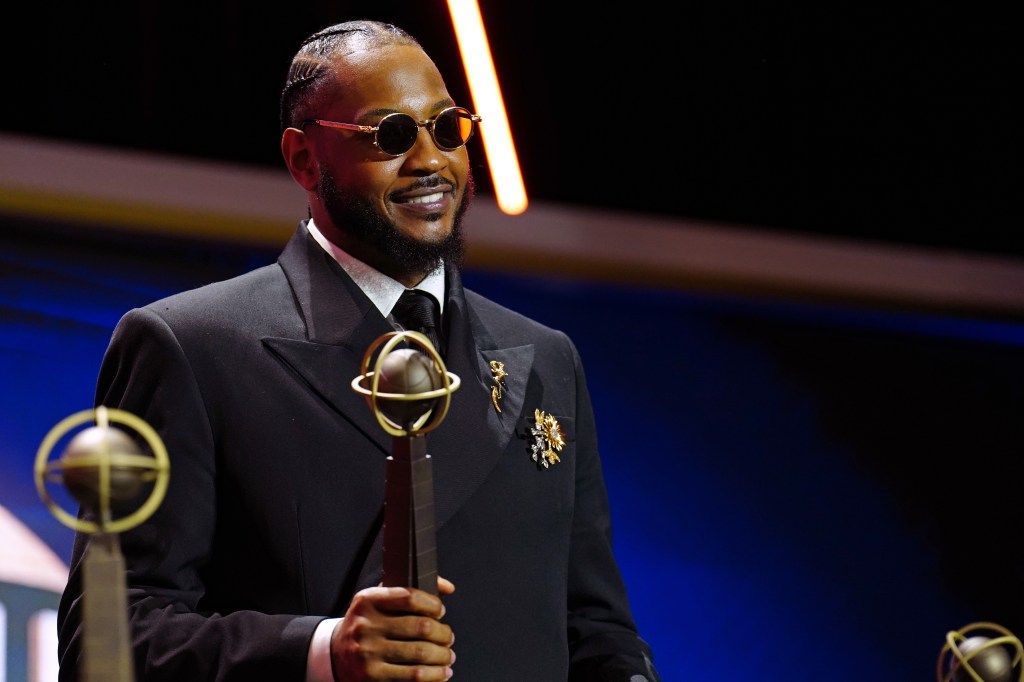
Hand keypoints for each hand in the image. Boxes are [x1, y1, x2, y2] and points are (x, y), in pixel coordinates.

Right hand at [331, 577, 455, 680]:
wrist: (336, 654)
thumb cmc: (367, 624)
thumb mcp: (378, 600)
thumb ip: (411, 589)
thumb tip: (448, 587)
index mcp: (368, 600)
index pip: (410, 597)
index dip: (433, 604)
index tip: (440, 611)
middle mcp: (366, 625)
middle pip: (421, 627)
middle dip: (443, 634)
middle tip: (448, 637)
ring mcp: (368, 653)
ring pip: (421, 653)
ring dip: (443, 656)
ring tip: (448, 656)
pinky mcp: (372, 677)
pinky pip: (413, 676)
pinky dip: (434, 675)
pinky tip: (441, 672)